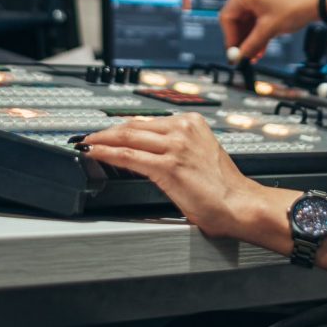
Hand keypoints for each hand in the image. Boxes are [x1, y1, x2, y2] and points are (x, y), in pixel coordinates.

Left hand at [81, 113, 269, 237]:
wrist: (241, 205)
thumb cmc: (225, 189)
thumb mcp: (200, 156)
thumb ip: (177, 149)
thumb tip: (151, 154)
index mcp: (192, 123)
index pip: (146, 121)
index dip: (121, 126)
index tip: (107, 131)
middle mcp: (183, 129)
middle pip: (133, 125)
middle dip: (106, 131)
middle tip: (88, 136)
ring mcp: (175, 146)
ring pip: (126, 136)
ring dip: (100, 139)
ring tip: (85, 144)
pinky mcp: (168, 166)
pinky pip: (128, 156)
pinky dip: (106, 153)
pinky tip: (94, 153)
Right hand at [218, 0, 322, 61]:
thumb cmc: (296, 5)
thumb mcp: (269, 29)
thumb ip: (251, 44)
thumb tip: (239, 55)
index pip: (227, 17)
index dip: (230, 38)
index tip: (234, 53)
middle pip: (237, 18)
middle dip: (241, 39)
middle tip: (243, 55)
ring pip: (249, 20)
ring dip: (251, 38)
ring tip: (255, 54)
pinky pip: (258, 17)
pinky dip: (259, 31)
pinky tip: (262, 46)